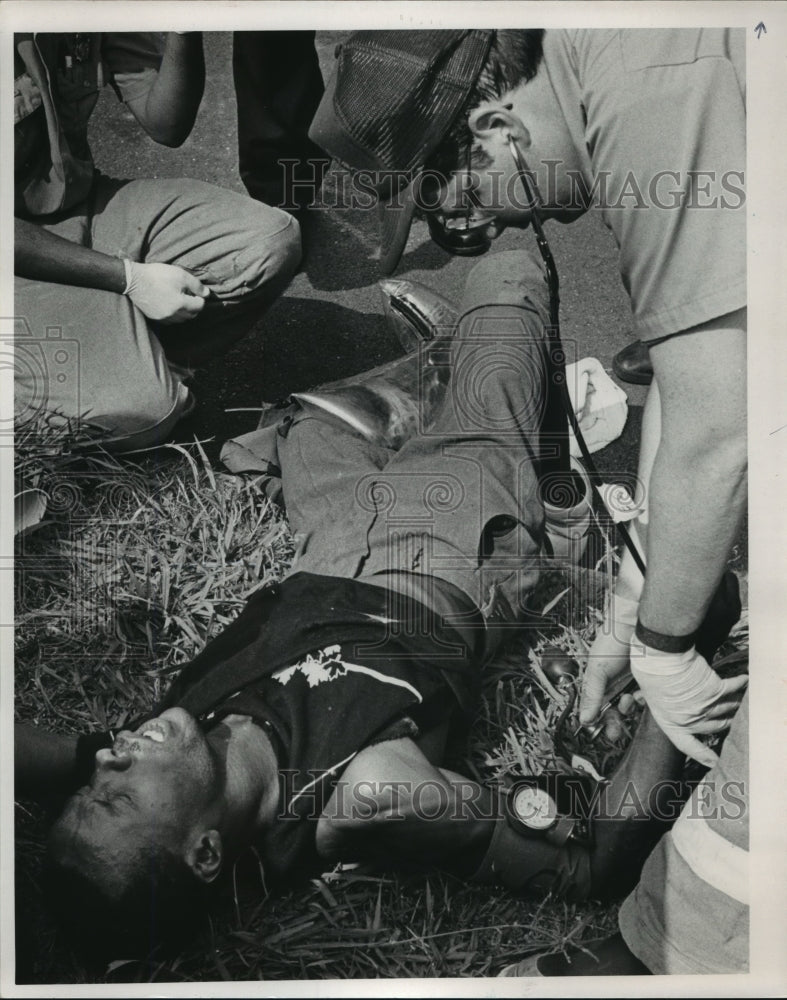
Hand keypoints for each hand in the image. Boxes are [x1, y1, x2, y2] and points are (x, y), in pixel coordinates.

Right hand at [123, 260, 208, 322]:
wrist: (134, 280)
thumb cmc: (157, 275)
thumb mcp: (180, 275)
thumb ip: (196, 285)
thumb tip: (207, 294)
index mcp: (180, 304)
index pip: (200, 306)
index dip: (199, 297)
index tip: (193, 289)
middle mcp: (173, 315)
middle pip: (192, 314)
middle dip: (194, 305)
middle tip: (188, 294)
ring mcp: (163, 318)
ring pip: (182, 319)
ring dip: (185, 311)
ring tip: (180, 298)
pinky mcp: (155, 319)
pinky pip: (171, 320)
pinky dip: (175, 314)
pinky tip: (171, 304)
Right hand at [579, 591, 639, 738]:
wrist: (636, 625)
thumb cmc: (612, 642)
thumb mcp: (597, 671)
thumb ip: (591, 696)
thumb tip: (583, 719)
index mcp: (597, 683)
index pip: (595, 709)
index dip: (598, 722)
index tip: (602, 732)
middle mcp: (613, 685)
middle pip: (612, 713)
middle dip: (614, 723)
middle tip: (616, 731)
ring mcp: (629, 683)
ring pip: (629, 707)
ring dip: (629, 708)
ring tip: (630, 700)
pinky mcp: (645, 681)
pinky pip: (644, 699)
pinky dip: (643, 700)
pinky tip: (641, 694)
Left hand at [630, 639, 747, 766]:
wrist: (659, 662)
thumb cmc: (650, 675)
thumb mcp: (650, 696)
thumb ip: (662, 703)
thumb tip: (655, 700)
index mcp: (672, 725)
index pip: (689, 746)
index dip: (703, 756)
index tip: (715, 761)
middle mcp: (691, 720)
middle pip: (716, 725)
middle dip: (726, 722)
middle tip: (733, 719)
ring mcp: (705, 707)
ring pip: (727, 708)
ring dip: (736, 704)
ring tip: (741, 702)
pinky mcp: (715, 691)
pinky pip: (733, 689)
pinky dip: (740, 684)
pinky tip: (745, 681)